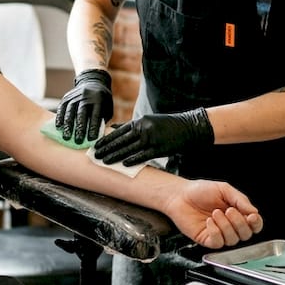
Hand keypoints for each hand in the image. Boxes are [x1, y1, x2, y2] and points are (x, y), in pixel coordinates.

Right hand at [55, 69, 113, 145]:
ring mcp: (75, 95)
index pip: (95, 114)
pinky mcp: (67, 96)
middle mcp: (86, 96)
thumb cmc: (102, 100)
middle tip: (77, 140)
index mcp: (99, 99)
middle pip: (81, 113)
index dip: (93, 127)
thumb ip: (102, 119)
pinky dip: (60, 117)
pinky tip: (59, 127)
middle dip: (79, 128)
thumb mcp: (107, 107)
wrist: (93, 81)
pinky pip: (62, 107)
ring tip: (66, 136)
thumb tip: (98, 135)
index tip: (91, 139)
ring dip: (68, 124)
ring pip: (70, 110)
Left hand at [92, 108, 213, 165]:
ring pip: (129, 149)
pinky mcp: (160, 148)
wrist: (188, 127)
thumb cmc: (167, 125)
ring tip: (104, 161)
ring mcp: (152, 138)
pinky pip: (143, 155)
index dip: (107, 139)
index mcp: (140, 121)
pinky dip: (133, 160)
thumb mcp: (148, 121)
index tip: (96, 145)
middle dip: (107, 148)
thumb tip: (114, 127)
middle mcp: (144, 129)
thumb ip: (131, 125)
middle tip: (95, 155)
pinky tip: (123, 164)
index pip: (119, 131)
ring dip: (116, 156)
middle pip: (121, 140)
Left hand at [164, 179, 263, 247]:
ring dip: (226, 226)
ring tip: (215, 213)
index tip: (251, 216)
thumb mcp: (224, 189)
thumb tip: (254, 211)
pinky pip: (218, 243)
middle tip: (229, 210)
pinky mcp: (207, 239)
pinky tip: (209, 221)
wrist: (180, 195)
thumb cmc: (200, 191)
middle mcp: (230, 225)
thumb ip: (240, 200)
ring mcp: (219, 234)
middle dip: (239, 222)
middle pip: (246, 234)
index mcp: (237, 213)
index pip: (254, 225)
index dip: (256, 223)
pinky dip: (215, 232)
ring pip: (233, 240)